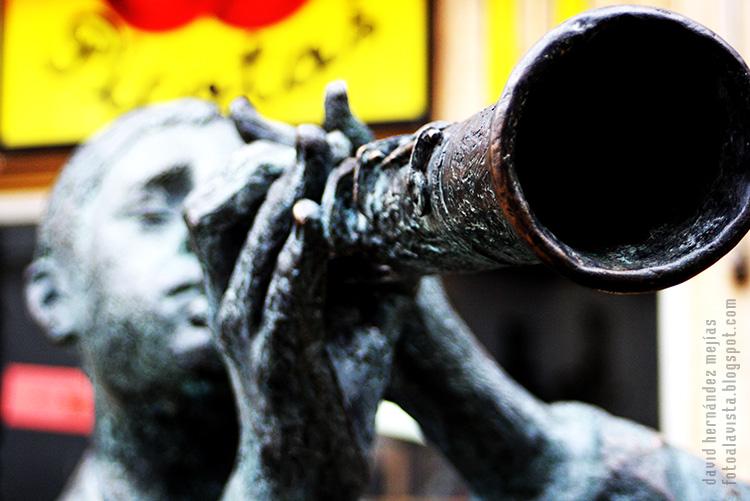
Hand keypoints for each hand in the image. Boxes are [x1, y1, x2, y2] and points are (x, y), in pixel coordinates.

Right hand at [185, 92, 411, 499]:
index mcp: (240, 289)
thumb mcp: (349, 317)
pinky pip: (280, 289)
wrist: (310, 467)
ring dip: (289, 192)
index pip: (224, 209)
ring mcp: (246, 327)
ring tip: (319, 149)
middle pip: (231, 212)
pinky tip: (317, 216)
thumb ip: (367, 271)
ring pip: (254, 241)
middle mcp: (231, 302)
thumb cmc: (332, 386)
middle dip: (274, 166)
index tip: (311, 143)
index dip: (258, 169)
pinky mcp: (273, 353)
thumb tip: (406, 225)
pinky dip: (299, 248)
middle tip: (315, 131)